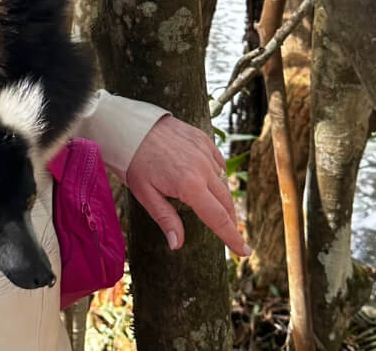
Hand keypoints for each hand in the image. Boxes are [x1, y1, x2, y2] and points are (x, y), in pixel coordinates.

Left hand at [124, 116, 249, 255]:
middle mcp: (203, 168)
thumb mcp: (145, 194)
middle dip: (230, 220)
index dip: (233, 237)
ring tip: (213, 208)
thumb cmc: (134, 161)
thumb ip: (165, 219)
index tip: (245, 251)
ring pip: (222, 181)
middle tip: (231, 234)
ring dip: (221, 197)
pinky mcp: (203, 139)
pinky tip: (206, 180)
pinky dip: (216, 174)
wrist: (130, 125)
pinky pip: (217, 162)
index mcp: (190, 185)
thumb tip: (177, 245)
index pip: (219, 218)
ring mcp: (205, 152)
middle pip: (226, 202)